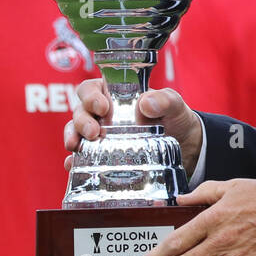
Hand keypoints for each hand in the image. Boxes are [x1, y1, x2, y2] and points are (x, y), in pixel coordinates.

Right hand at [63, 78, 203, 175]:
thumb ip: (165, 100)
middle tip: (93, 132)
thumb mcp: (174, 105)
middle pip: (80, 112)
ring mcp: (98, 136)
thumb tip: (145, 104)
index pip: (90, 89)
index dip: (90, 96)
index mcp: (114, 94)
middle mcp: (101, 114)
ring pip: (75, 133)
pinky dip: (73, 162)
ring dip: (72, 138)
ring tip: (76, 148)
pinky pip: (80, 158)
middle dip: (82, 121)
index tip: (101, 107)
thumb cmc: (174, 118)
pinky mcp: (100, 157)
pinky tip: (72, 165)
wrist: (183, 146)